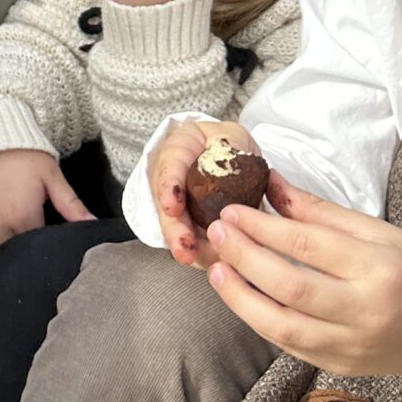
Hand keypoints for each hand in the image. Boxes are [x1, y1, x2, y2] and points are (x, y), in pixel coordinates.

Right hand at [0, 149, 93, 264]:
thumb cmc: (22, 154)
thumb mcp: (51, 175)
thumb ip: (71, 204)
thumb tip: (94, 224)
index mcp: (23, 217)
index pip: (37, 249)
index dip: (46, 251)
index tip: (51, 248)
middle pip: (12, 257)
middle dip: (24, 258)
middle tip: (34, 254)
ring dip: (1, 259)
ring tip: (13, 257)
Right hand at [147, 115, 258, 265]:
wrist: (224, 160)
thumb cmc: (225, 146)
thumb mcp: (230, 135)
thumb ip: (230, 144)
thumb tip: (233, 158)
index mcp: (176, 153)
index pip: (168, 167)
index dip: (168, 188)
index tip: (172, 206)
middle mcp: (170, 184)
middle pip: (167, 210)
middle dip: (175, 231)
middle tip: (185, 249)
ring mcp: (179, 209)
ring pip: (179, 232)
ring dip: (191, 250)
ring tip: (207, 262)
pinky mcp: (194, 229)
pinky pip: (198, 246)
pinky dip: (209, 257)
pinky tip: (222, 266)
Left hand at [207, 174, 401, 374]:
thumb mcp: (375, 233)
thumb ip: (319, 211)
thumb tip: (270, 183)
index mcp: (378, 269)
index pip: (308, 245)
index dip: (263, 227)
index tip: (233, 211)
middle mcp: (365, 311)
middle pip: (290, 286)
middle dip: (244, 257)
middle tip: (217, 233)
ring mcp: (351, 345)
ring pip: (281, 326)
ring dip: (239, 297)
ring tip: (216, 268)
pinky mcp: (338, 365)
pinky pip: (288, 345)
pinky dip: (257, 319)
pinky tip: (240, 296)